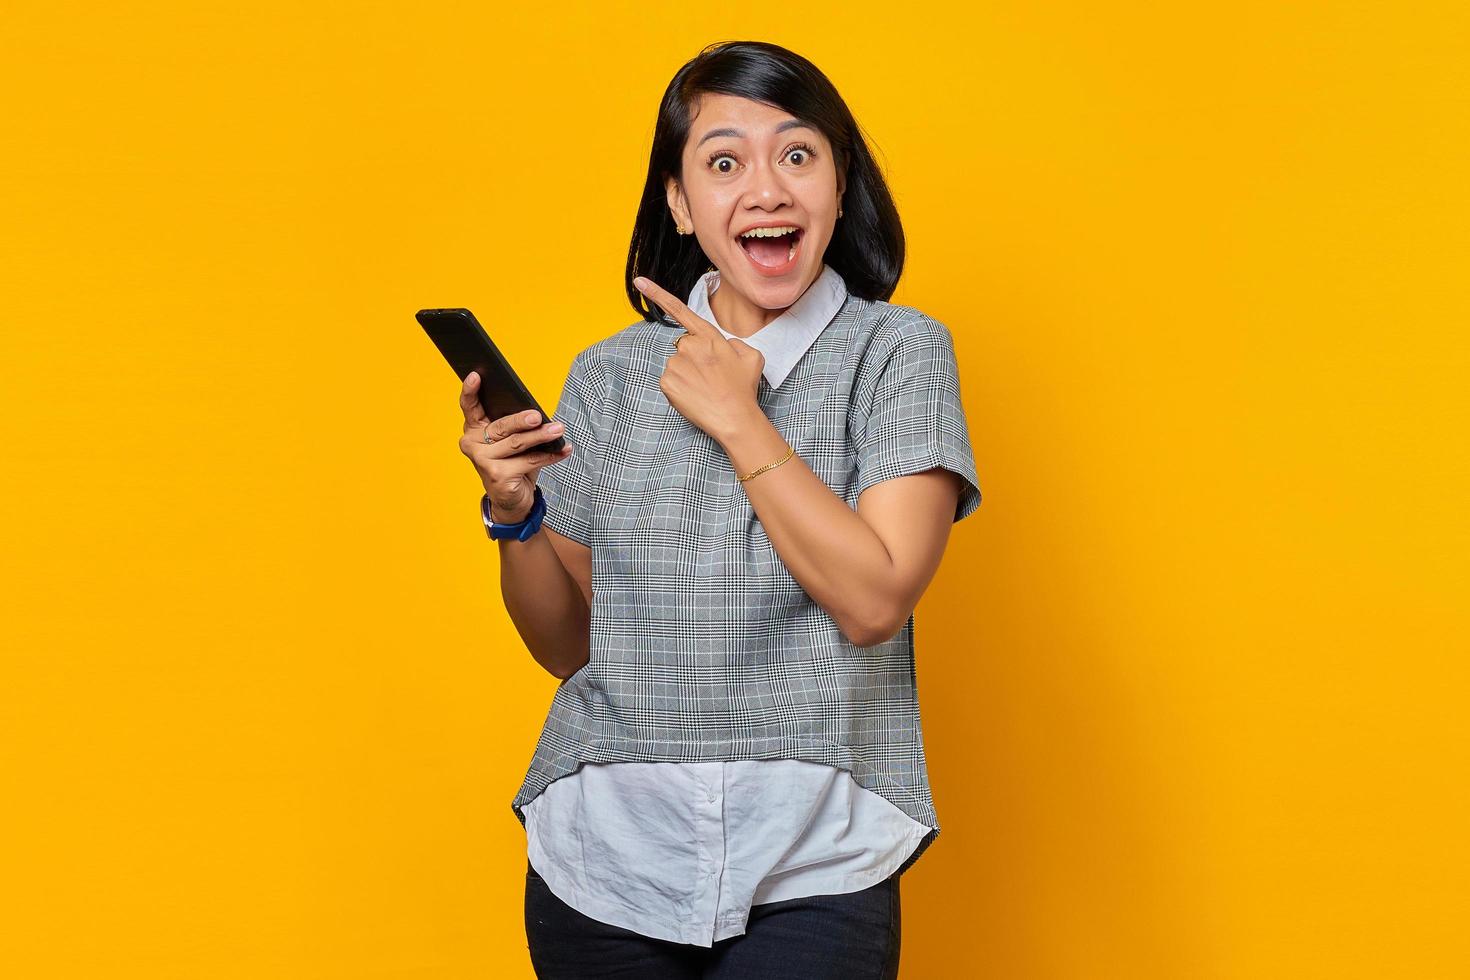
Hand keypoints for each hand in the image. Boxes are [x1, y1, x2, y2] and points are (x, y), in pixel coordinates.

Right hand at [457, 371, 572, 522]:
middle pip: (501, 426)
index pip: (469, 406)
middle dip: (523, 420)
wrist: (512, 500)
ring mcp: (482, 461)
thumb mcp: (512, 442)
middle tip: (539, 416)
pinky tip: (563, 450)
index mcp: (474, 429)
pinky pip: (529, 461)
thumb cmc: (512, 464)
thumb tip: (537, 414)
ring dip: (541, 436)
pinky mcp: (497, 476)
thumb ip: (515, 427)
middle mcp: (472, 443)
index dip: (470, 390)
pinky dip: (549, 455)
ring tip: (558, 430)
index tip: (477, 375)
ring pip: (517, 443)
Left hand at [634, 275, 764, 443]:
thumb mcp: (752, 356)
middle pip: (684, 346)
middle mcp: (689, 346)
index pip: (680, 310)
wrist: (735, 419)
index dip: (657, 294)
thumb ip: (735, 343)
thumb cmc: (743, 389)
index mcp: (709, 336)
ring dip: (687, 375)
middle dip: (694, 359)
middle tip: (712, 377)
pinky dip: (680, 389)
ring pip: (676, 365)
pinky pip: (670, 381)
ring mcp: (676, 364)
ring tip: (706, 389)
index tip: (639, 281)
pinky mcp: (666, 382)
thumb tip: (723, 345)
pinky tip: (695, 396)